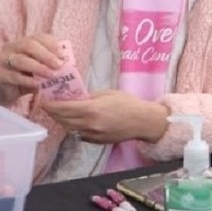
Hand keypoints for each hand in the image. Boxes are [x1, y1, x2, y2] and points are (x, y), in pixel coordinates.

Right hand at [0, 34, 64, 95]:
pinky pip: (14, 76)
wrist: (6, 91)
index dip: (52, 44)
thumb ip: (50, 66)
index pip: (39, 37)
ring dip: (39, 67)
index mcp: (25, 43)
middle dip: (47, 55)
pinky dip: (27, 80)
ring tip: (52, 75)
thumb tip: (68, 68)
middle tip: (59, 66)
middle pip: (29, 45)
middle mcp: (13, 48)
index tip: (63, 55)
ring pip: (20, 60)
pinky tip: (38, 84)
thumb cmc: (25, 77)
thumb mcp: (39, 70)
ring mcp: (3, 60)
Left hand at [42, 90, 169, 145]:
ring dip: (63, 121)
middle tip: (50, 106)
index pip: (63, 108)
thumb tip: (77, 98)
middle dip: (54, 113)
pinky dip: (75, 127)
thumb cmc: (129, 103)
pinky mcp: (96, 141)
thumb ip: (90, 97)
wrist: (144, 121)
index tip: (44, 101)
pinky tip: (78, 121)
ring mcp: (92, 134)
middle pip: (62, 119)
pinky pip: (80, 134)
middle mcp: (88, 123)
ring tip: (61, 114)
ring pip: (69, 128)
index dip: (51, 105)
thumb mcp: (108, 93)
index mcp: (91, 109)